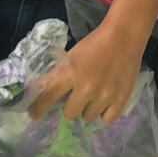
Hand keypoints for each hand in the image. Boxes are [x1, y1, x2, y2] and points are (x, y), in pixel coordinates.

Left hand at [28, 22, 144, 124]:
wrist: (123, 37)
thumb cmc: (94, 44)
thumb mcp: (71, 56)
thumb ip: (56, 74)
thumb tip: (40, 88)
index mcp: (70, 73)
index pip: (48, 96)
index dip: (39, 108)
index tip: (34, 115)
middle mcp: (86, 88)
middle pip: (69, 113)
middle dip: (70, 106)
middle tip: (77, 96)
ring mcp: (104, 95)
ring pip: (88, 117)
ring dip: (88, 108)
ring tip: (94, 96)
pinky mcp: (121, 99)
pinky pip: (107, 119)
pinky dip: (104, 112)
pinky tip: (105, 102)